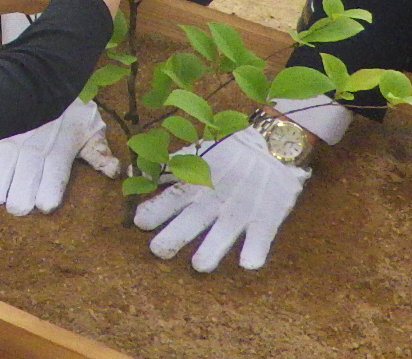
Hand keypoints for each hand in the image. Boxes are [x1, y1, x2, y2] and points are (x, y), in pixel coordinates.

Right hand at [0, 96, 120, 215]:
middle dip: (20, 205)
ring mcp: (6, 147)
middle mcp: (30, 155)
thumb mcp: (90, 126)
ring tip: (4, 192)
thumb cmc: (68, 104)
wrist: (37, 70)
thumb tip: (114, 172)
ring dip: (0, 194)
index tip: (44, 203)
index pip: (48, 193)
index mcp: (57, 155)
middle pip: (19, 201)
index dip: (45, 202)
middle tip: (22, 202)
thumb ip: (99, 152)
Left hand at [134, 124, 309, 270]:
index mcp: (198, 183)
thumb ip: (172, 167)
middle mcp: (216, 198)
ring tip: (199, 266)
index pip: (173, 196)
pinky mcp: (267, 216)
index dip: (156, 208)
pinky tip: (247, 264)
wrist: (271, 144)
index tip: (139, 222)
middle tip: (158, 251)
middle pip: (194, 218)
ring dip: (212, 248)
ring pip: (225, 231)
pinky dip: (256, 249)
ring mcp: (242, 208)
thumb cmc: (229, 151)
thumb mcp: (197, 154)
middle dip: (176, 234)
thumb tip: (142, 175)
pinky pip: (263, 235)